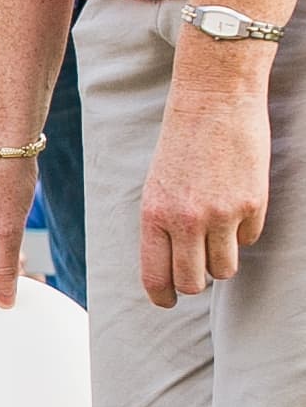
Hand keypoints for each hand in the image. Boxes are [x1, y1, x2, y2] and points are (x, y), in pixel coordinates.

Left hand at [142, 49, 274, 305]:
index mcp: (153, 216)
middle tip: (198, 274)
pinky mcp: (253, 204)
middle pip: (192, 283)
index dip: (162, 296)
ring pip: (225, 269)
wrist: (214, 103)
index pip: (155, 276)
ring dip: (222, 262)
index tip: (167, 302)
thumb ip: (162, 225)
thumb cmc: (180, 145)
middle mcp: (186, 220)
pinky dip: (244, 233)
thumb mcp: (156, 187)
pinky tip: (236, 206)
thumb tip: (171, 263)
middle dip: (195, 284)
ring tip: (217, 239)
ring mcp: (222, 214)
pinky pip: (249, 240)